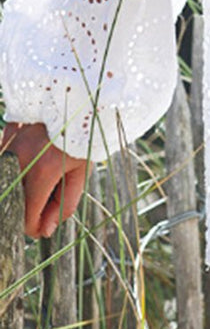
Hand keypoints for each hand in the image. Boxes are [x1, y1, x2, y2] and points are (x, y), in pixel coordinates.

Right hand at [0, 121, 90, 238]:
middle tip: (45, 196)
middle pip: (13, 201)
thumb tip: (43, 231)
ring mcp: (10, 142)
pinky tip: (31, 159)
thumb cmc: (82, 137)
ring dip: (20, 186)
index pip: (26, 217)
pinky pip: (3, 157)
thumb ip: (64, 204)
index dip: (34, 226)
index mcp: (43, 171)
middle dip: (27, 207)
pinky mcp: (7, 129)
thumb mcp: (81, 172)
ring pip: (6, 182)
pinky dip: (13, 167)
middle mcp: (20, 158)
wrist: (81, 98)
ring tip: (40, 173)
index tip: (42, 224)